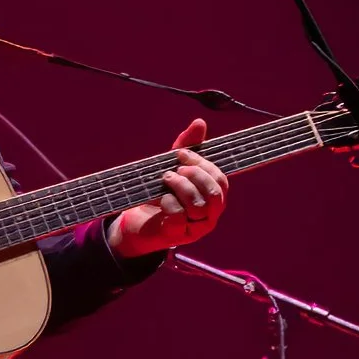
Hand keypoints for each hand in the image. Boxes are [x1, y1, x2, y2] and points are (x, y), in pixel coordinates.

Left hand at [107, 118, 228, 258]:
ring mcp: (196, 228)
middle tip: (176, 169)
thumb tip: (200, 122)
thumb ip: (187, 148)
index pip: (220, 180)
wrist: (138, 222)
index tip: (181, 154)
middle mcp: (210, 214)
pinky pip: (180, 217)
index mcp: (213, 197)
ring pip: (199, 206)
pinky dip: (169, 202)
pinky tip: (161, 198)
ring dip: (182, 187)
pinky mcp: (178, 235)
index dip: (203, 164)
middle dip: (196, 176)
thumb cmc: (161, 195)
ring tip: (166, 179)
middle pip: (215, 194)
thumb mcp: (174, 168)